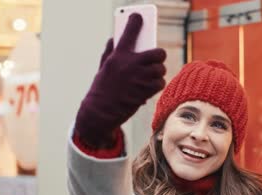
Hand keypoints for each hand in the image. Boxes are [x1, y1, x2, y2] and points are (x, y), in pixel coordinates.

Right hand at [75, 13, 166, 145]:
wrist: (101, 112)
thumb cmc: (102, 89)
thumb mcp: (103, 67)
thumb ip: (110, 51)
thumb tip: (114, 37)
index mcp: (118, 56)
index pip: (129, 32)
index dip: (135, 21)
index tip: (139, 16)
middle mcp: (130, 64)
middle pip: (158, 53)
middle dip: (159, 57)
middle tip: (156, 60)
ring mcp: (139, 78)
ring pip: (160, 70)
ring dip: (158, 73)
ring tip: (151, 76)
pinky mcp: (145, 91)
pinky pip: (160, 83)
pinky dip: (157, 85)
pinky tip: (150, 87)